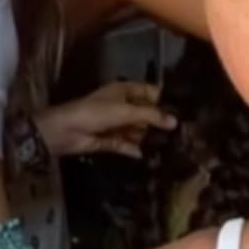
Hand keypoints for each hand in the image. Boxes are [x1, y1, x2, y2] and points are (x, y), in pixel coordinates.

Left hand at [37, 81, 176, 159]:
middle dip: (159, 122)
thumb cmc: (94, 113)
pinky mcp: (110, 141)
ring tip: (171, 148)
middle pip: (146, 113)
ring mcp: (116, 124)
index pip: (150, 93)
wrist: (64, 131)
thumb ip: (151, 116)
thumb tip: (175, 122)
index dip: (165, 100)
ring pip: (137, 131)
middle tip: (181, 133)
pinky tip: (150, 156)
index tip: (183, 111)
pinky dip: (135, 150)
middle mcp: (122, 106)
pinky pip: (127, 145)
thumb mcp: (125, 111)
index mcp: (124, 91)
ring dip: (149, 138)